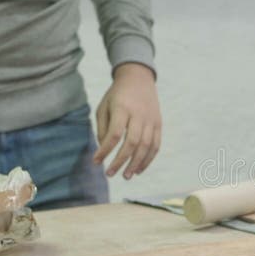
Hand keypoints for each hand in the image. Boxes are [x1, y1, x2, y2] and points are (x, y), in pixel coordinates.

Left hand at [93, 63, 161, 179]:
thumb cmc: (117, 95)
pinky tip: (139, 169)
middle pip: (132, 142)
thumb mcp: (104, 106)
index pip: (114, 134)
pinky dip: (148, 159)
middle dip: (121, 161)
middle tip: (110, 174)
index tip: (96, 162)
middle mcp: (139, 115)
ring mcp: (151, 120)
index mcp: (122, 108)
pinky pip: (156, 145)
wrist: (139, 79)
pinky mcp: (159, 124)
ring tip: (127, 176)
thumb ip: (103, 128)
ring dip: (136, 163)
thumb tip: (105, 149)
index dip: (105, 150)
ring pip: (146, 146)